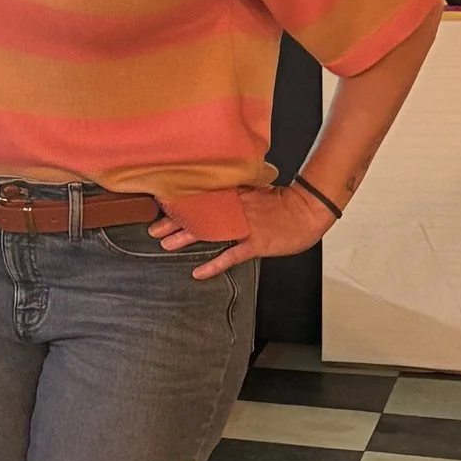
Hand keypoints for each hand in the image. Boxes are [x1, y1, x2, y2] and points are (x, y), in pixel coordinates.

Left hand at [152, 182, 334, 280]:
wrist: (307, 210)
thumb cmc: (282, 201)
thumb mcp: (255, 188)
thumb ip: (234, 190)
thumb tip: (214, 190)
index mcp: (235, 194)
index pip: (201, 197)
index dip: (180, 203)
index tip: (161, 205)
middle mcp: (236, 209)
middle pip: (199, 214)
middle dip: (175, 222)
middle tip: (154, 229)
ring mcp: (245, 227)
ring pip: (210, 232)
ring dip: (186, 239)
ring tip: (166, 245)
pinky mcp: (256, 244)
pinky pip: (231, 256)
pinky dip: (214, 264)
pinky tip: (198, 272)